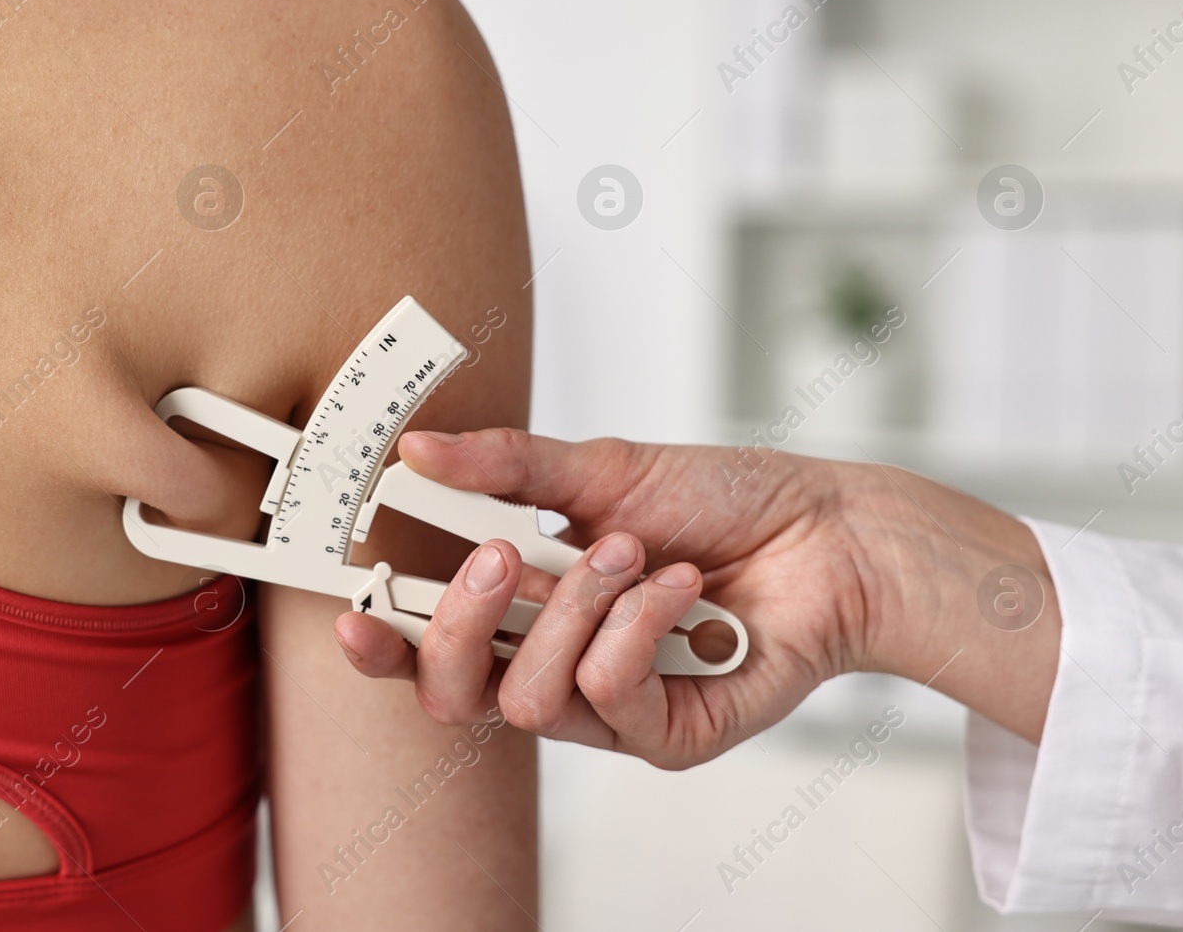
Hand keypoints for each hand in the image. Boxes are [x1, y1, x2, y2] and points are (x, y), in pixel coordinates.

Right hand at [335, 429, 1059, 767]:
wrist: (829, 532)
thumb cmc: (723, 500)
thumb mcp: (604, 469)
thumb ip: (507, 469)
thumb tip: (416, 447)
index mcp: (530, 608)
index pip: (432, 647)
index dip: (383, 643)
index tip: (354, 611)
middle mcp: (559, 666)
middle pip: (455, 691)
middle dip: (465, 619)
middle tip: (501, 553)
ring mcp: (610, 710)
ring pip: (528, 698)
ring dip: (575, 610)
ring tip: (631, 552)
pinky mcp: (665, 736)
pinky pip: (609, 699)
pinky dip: (637, 627)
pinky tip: (681, 586)